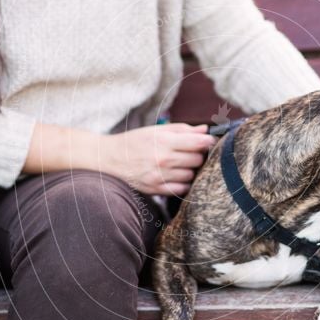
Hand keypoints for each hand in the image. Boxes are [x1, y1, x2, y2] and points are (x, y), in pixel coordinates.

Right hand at [102, 123, 216, 195]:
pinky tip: (176, 175)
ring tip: (180, 163)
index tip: (209, 141)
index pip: (198, 143)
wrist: (110, 158)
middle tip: (190, 152)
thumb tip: (205, 130)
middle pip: (197, 159)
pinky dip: (183, 182)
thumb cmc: (135, 141)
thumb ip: (182, 130)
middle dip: (197, 155)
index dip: (208, 141)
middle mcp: (163, 159)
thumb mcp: (156, 130)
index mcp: (164, 141)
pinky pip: (182, 188)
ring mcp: (160, 176)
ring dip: (189, 169)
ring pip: (191, 174)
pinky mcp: (156, 189)